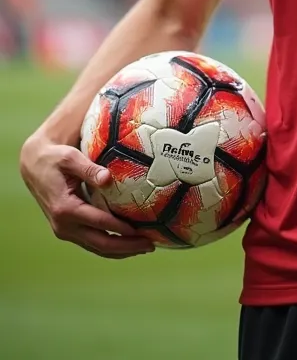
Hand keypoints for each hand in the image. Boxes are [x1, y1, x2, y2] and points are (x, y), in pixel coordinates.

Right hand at [20, 134, 154, 258]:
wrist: (34, 165)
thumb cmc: (54, 158)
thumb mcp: (70, 157)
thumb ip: (89, 168)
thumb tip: (108, 178)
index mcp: (65, 208)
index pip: (99, 223)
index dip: (121, 228)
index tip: (141, 231)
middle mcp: (63, 225)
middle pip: (100, 243)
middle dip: (126, 247)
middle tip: (150, 245)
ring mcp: (64, 230)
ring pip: (96, 247)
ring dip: (120, 250)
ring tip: (144, 247)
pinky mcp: (67, 230)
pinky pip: (91, 243)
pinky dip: (110, 246)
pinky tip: (126, 243)